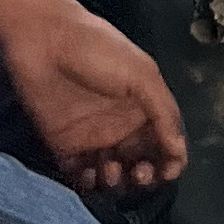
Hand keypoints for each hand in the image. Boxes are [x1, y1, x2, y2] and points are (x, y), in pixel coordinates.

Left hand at [0, 0, 189, 196]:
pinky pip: (80, 175)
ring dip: (118, 182)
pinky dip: (88, 183)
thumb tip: (179, 149)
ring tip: (110, 169)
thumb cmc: (97, 48)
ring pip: (113, 175)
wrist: (43, 40)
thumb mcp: (141, 73)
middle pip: (142, 164)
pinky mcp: (63, 145)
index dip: (171, 161)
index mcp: (144, 108)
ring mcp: (92, 137)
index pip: (166, 144)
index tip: (167, 170)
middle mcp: (121, 126)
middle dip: (146, 176)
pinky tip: (89, 174)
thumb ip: (163, 111)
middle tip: (140, 173)